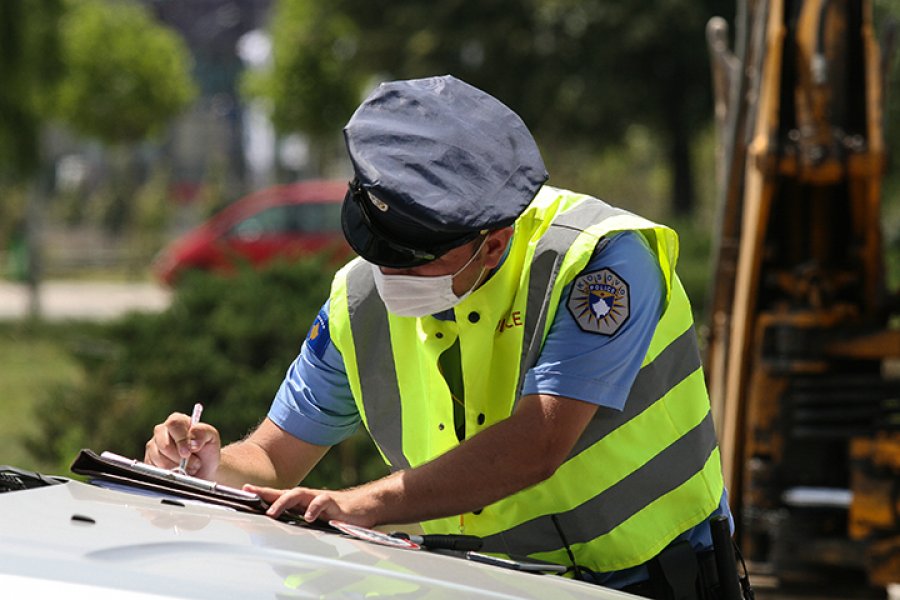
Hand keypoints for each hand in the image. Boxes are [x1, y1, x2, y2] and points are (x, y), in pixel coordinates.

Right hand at [144, 411, 221, 479]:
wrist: (204, 469)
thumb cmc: (207, 450)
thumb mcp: (211, 437)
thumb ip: (203, 432)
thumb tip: (192, 442)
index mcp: (177, 421)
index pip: (174, 424)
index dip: (181, 439)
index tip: (189, 452)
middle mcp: (162, 431)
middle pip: (164, 444)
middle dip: (180, 458)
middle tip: (194, 463)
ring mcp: (153, 446)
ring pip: (159, 459)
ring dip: (176, 468)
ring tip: (189, 468)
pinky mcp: (149, 461)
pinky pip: (154, 469)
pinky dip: (169, 474)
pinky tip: (179, 472)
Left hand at [245, 484, 374, 527]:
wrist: (366, 506)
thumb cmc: (340, 514)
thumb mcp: (317, 519)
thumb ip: (302, 522)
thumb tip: (283, 532)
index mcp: (303, 502)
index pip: (280, 495)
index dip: (263, 492)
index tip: (245, 490)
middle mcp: (309, 497)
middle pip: (284, 492)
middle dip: (266, 493)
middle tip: (251, 495)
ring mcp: (321, 498)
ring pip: (299, 494)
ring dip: (283, 502)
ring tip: (272, 512)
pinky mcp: (335, 503)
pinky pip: (322, 502)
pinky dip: (314, 509)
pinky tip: (308, 517)